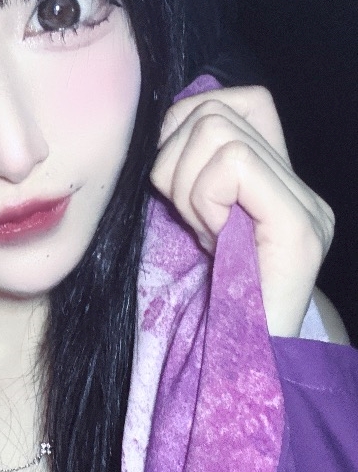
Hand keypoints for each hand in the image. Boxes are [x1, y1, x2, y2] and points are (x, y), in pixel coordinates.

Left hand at [150, 85, 333, 336]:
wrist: (236, 372)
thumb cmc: (199, 304)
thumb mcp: (185, 223)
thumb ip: (189, 170)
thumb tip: (165, 121)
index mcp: (276, 180)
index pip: (233, 99)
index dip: (183, 129)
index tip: (178, 190)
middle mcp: (301, 187)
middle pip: (214, 109)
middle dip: (174, 162)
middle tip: (188, 221)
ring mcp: (307, 206)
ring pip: (218, 130)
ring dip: (184, 185)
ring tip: (201, 233)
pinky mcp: (302, 227)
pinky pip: (235, 164)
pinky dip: (203, 199)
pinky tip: (212, 239)